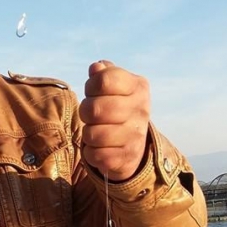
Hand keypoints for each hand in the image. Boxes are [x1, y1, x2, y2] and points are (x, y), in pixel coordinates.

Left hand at [79, 60, 150, 180]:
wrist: (134, 145)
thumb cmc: (118, 109)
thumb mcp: (115, 88)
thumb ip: (105, 75)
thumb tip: (96, 68)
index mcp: (138, 87)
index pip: (104, 80)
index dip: (90, 86)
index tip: (93, 92)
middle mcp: (141, 110)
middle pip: (95, 109)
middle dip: (85, 112)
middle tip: (91, 115)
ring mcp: (136, 136)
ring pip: (93, 134)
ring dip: (88, 134)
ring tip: (96, 132)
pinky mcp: (127, 158)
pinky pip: (95, 155)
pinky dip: (90, 153)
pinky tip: (99, 148)